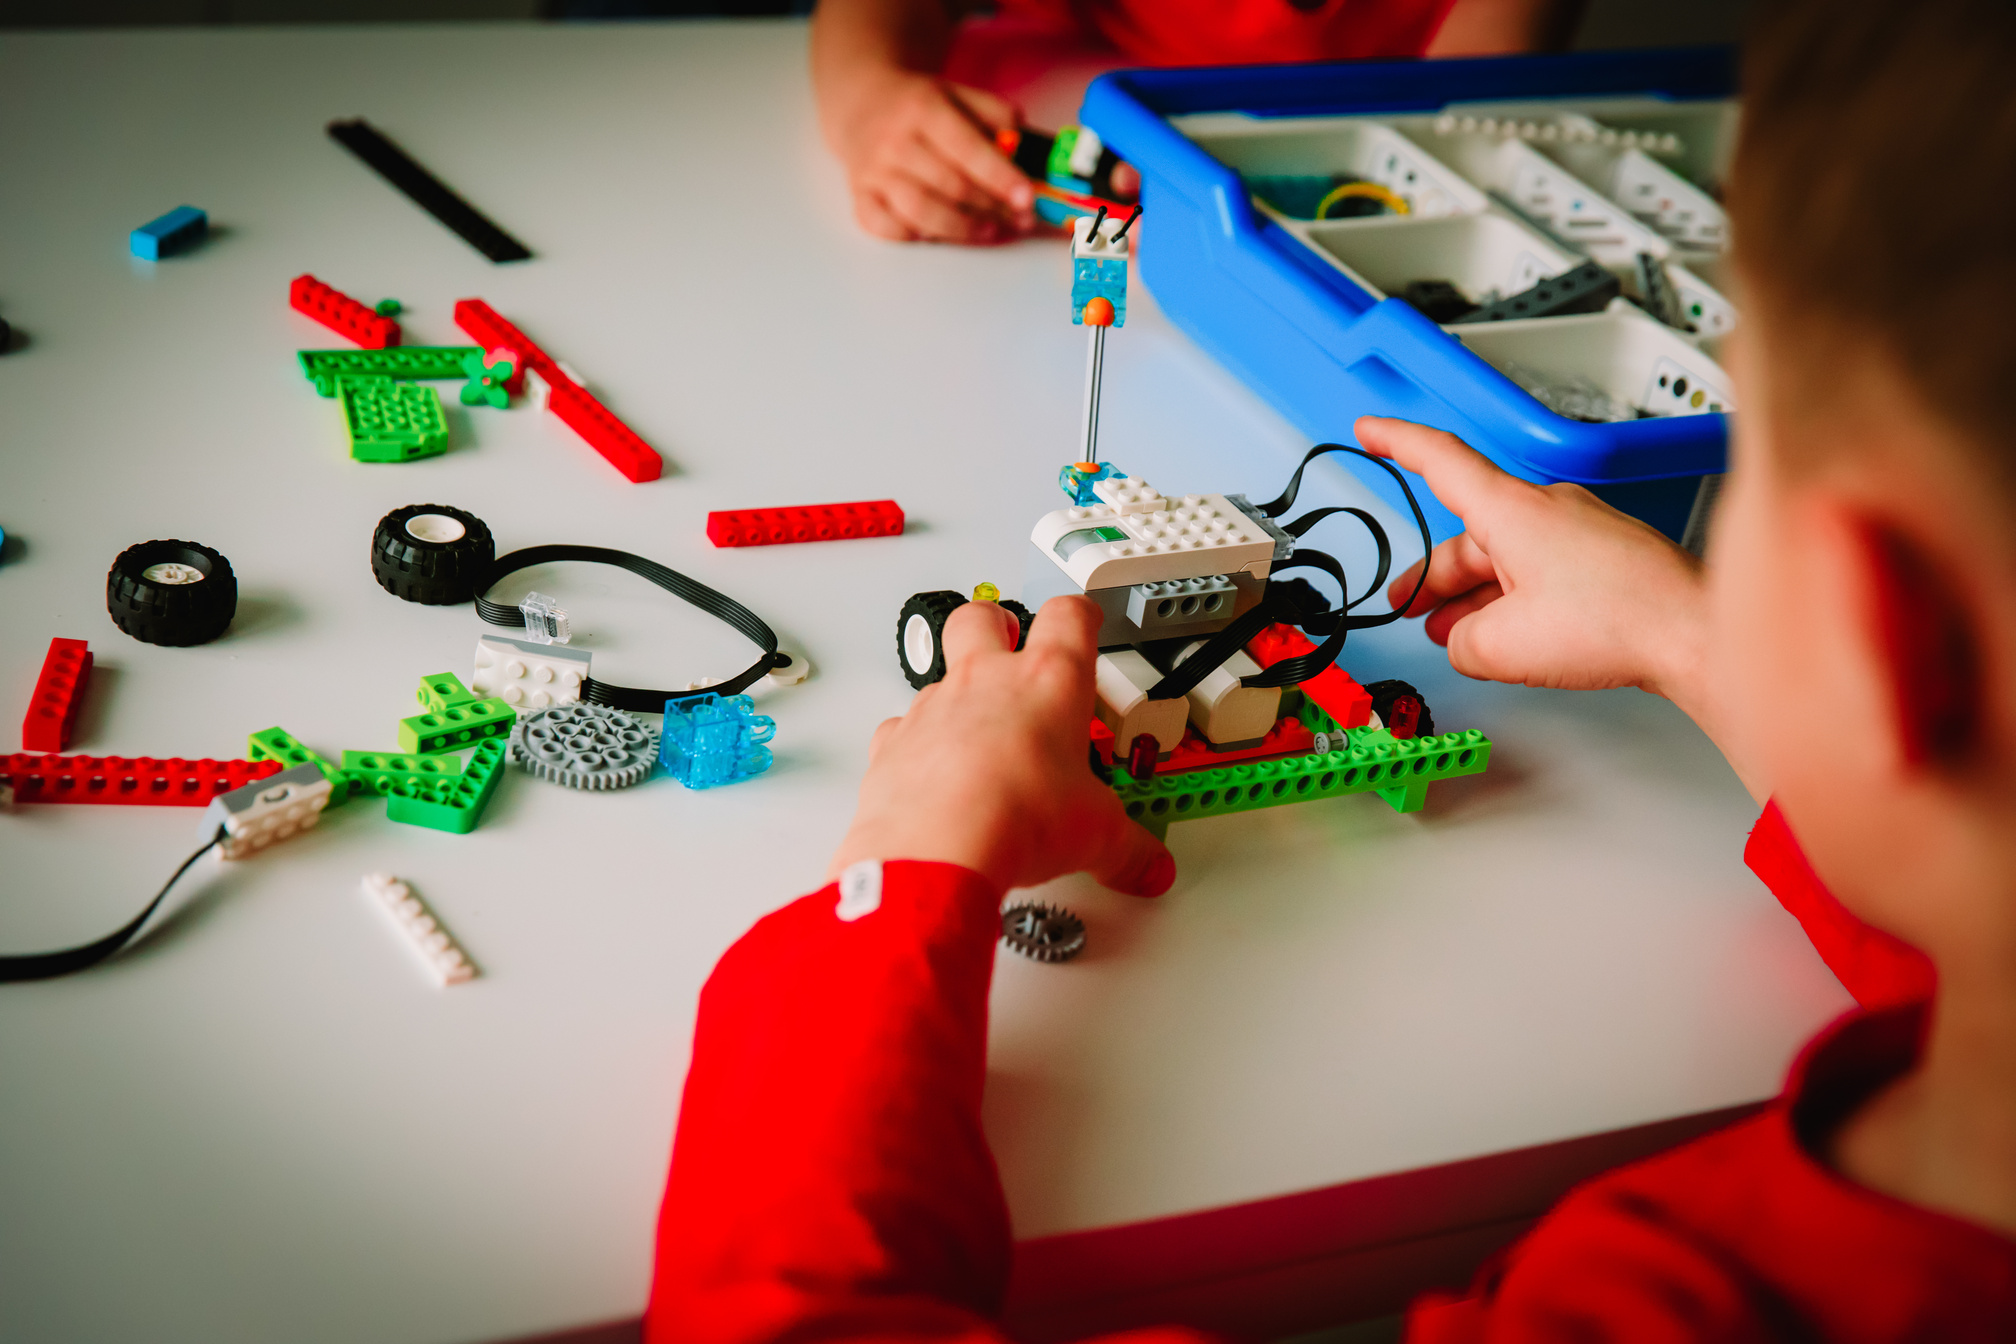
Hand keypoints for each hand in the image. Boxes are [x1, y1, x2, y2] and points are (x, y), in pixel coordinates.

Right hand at [824, 69, 1036, 243]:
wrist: (861, 104)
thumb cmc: (918, 107)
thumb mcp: (958, 94)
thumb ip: (995, 115)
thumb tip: (1024, 145)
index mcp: (923, 108)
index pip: (968, 149)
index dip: (1000, 178)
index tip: (1026, 198)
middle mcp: (894, 140)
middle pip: (950, 186)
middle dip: (992, 208)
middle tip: (1020, 219)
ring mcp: (873, 172)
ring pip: (921, 212)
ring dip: (963, 229)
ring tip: (990, 230)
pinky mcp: (860, 196)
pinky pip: (886, 229)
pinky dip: (914, 237)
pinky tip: (937, 234)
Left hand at [828, 596, 1174, 897]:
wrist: (937, 850)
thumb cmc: (1016, 818)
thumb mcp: (1096, 835)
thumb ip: (1126, 849)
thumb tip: (1147, 866)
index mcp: (1049, 682)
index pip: (1069, 617)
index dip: (1080, 614)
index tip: (1083, 620)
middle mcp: (986, 680)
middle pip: (983, 616)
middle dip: (998, 623)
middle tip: (1011, 642)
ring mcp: (934, 706)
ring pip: (938, 671)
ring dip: (958, 692)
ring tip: (979, 733)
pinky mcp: (894, 744)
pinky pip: (902, 727)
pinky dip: (916, 743)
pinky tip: (935, 774)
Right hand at [1359, 415, 1709, 702]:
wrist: (1697, 633)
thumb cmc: (1618, 620)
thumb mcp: (1504, 645)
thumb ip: (1463, 642)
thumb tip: (1467, 642)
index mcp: (1512, 510)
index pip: (1441, 460)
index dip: (1397, 443)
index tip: (1370, 430)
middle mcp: (1547, 508)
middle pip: (1470, 532)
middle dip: (1435, 575)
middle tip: (1407, 604)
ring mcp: (1580, 531)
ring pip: (1506, 556)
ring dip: (1475, 595)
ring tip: (1455, 634)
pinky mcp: (1606, 557)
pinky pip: (1542, 570)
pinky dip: (1514, 598)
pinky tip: (1510, 636)